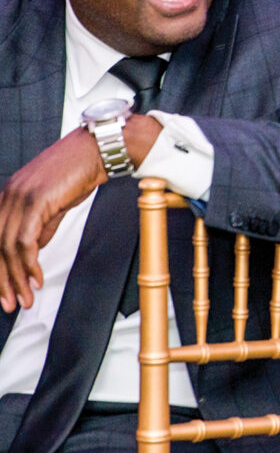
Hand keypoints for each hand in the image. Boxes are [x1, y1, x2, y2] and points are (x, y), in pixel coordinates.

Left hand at [0, 127, 106, 311]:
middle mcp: (7, 196)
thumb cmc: (79, 171)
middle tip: (9, 302)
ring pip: (7, 248)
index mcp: (8, 195)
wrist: (96, 150)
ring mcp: (19, 198)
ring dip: (16, 278)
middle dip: (1, 279)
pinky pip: (25, 241)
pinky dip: (28, 265)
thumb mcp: (55, 202)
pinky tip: (36, 278)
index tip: (5, 289)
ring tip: (24, 298)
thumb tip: (33, 250)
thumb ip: (42, 226)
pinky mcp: (35, 202)